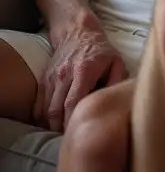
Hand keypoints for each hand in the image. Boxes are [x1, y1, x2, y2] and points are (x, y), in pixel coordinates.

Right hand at [34, 15, 127, 131]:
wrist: (78, 31)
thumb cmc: (102, 49)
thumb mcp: (117, 61)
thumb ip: (118, 81)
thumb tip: (119, 101)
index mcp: (83, 71)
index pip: (73, 102)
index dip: (74, 121)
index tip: (81, 133)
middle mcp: (64, 75)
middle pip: (56, 110)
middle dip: (62, 128)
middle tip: (73, 140)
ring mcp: (51, 78)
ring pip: (45, 109)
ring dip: (52, 125)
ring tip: (65, 135)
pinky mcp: (44, 80)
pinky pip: (39, 104)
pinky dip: (44, 117)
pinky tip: (54, 125)